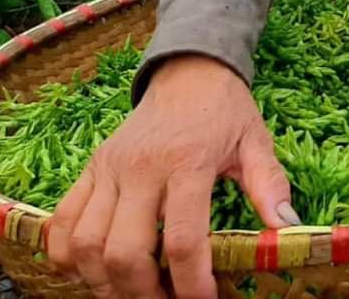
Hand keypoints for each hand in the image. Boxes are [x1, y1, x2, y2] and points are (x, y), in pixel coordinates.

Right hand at [48, 54, 297, 298]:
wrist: (188, 72)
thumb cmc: (225, 111)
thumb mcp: (256, 141)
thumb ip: (269, 184)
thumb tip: (287, 227)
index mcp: (188, 162)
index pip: (183, 238)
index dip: (192, 282)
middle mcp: (140, 167)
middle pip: (124, 250)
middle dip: (141, 292)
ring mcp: (108, 169)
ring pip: (85, 243)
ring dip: (103, 283)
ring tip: (131, 294)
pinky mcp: (89, 170)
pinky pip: (61, 222)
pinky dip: (66, 257)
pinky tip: (92, 273)